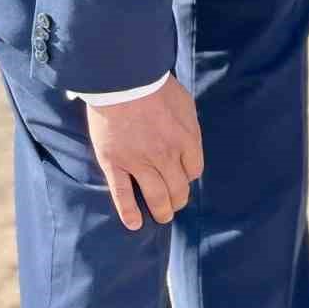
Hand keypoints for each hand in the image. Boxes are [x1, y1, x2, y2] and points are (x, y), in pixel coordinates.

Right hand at [85, 77, 203, 230]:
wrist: (124, 82)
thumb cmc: (157, 88)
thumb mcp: (185, 104)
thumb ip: (189, 127)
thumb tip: (190, 142)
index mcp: (187, 140)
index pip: (194, 171)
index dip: (189, 176)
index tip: (184, 176)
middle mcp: (166, 156)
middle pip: (178, 188)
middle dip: (179, 200)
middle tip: (176, 205)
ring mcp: (139, 162)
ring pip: (155, 196)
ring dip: (161, 211)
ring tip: (163, 217)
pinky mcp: (114, 164)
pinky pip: (122, 194)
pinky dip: (128, 212)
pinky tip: (134, 225)